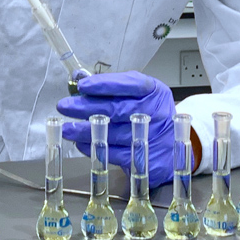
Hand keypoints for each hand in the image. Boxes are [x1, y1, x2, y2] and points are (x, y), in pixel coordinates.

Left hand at [57, 71, 175, 186]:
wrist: (173, 145)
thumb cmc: (151, 114)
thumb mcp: (140, 93)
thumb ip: (114, 87)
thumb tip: (80, 81)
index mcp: (153, 91)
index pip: (128, 84)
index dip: (104, 85)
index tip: (82, 86)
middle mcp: (155, 112)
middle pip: (117, 109)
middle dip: (87, 107)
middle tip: (66, 106)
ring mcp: (150, 136)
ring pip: (112, 132)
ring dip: (85, 130)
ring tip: (67, 128)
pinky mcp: (144, 158)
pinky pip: (114, 152)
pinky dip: (94, 147)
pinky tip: (80, 143)